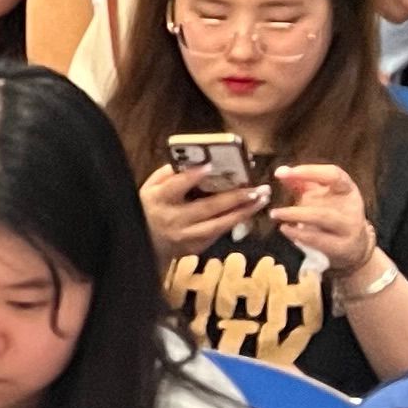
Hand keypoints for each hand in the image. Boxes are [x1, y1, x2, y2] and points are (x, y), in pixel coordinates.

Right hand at [139, 155, 264, 258]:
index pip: (177, 186)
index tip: (211, 165)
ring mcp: (187, 236)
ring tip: (262, 199)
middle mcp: (174, 219)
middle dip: (235, 197)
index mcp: (159, 199)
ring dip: (244, 211)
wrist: (145, 243)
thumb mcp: (151, 187)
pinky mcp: (197, 247)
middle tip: (256, 188)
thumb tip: (195, 160)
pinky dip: (236, 220)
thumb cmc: (150, 208)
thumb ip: (169, 174)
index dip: (193, 176)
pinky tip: (250, 210)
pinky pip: (220, 232)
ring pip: (220, 224)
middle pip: (208, 207)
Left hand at [263, 162, 377, 272]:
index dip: (309, 171)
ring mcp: (349, 228)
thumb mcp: (319, 195)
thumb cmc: (332, 212)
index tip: (281, 174)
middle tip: (274, 204)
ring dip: (295, 215)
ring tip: (275, 214)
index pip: (333, 174)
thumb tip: (280, 171)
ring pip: (322, 218)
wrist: (354, 244)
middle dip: (298, 202)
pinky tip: (284, 228)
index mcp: (347, 188)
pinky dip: (298, 234)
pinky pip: (318, 239)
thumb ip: (300, 182)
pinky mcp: (342, 246)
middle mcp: (352, 206)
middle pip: (326, 199)